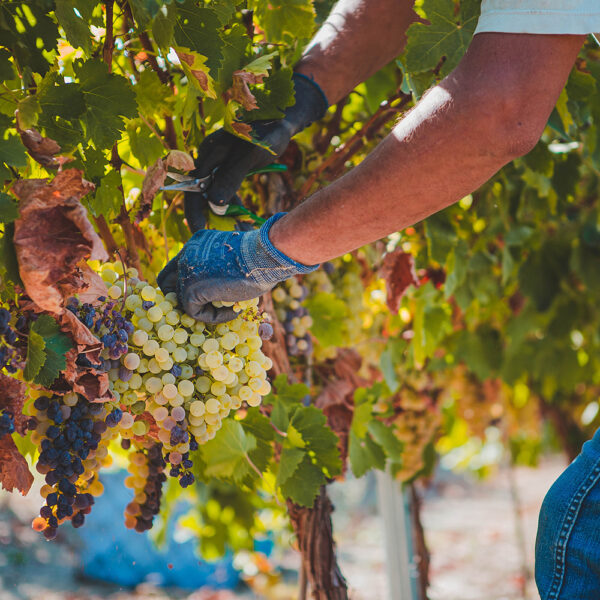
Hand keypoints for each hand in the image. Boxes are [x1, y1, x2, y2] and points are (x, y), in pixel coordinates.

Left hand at [157, 213, 317, 322]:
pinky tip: (232, 310)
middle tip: (205, 307)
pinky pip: (194, 312)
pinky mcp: (192, 289)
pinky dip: (213, 316)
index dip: (182, 282)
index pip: (177, 265)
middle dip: (184, 298)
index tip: (201, 294)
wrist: (264, 257)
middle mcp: (187, 253)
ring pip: (184, 301)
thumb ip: (221, 266)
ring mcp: (186, 271)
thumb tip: (224, 285)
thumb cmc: (260, 257)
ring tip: (231, 308)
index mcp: (197, 242)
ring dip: (206, 309)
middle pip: (168, 283)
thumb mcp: (236, 257)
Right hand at [184, 73, 327, 231]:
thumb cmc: (267, 133)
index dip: (195, 211)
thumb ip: (231, 177)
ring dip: (224, 215)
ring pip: (215, 195)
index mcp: (209, 152)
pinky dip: (233, 207)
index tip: (200, 232)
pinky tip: (242, 222)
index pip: (194, 187)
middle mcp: (210, 158)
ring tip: (235, 234)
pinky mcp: (231, 169)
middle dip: (208, 217)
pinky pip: (227, 192)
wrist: (283, 118)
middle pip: (202, 193)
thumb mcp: (250, 155)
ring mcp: (220, 164)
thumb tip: (214, 204)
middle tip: (216, 239)